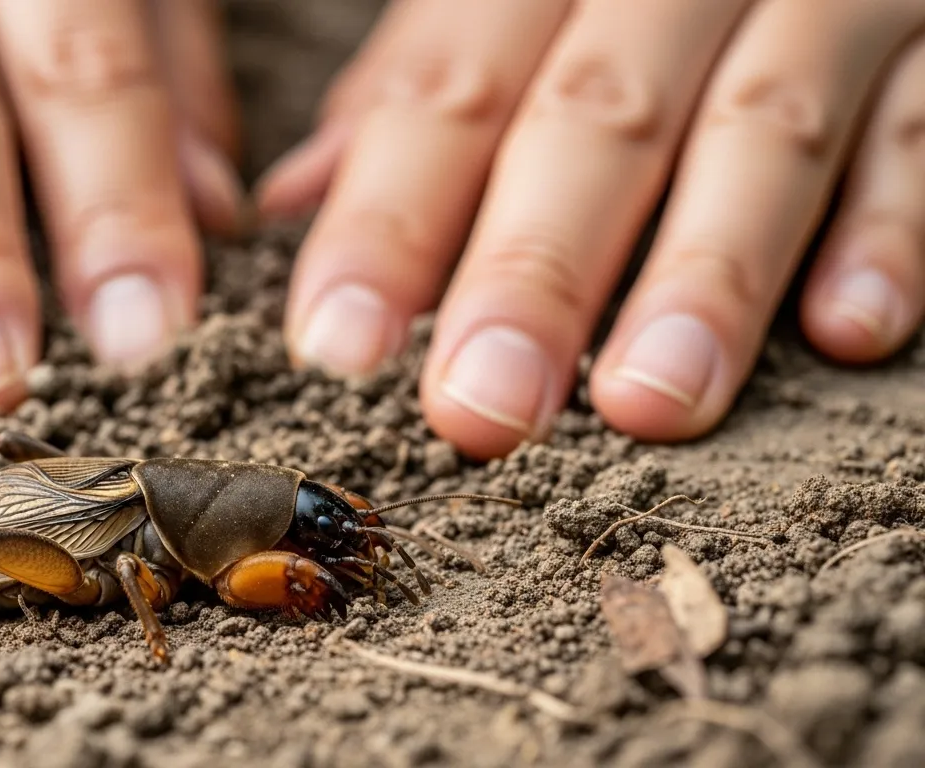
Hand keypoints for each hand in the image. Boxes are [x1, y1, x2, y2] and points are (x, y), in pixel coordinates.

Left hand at [258, 0, 924, 459]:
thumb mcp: (501, 0)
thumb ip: (415, 87)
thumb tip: (290, 204)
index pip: (448, 93)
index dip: (388, 222)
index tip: (337, 349)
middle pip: (596, 118)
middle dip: (535, 271)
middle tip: (479, 409)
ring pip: (765, 130)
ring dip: (706, 276)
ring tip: (646, 403)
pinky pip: (920, 129)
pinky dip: (890, 229)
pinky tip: (847, 333)